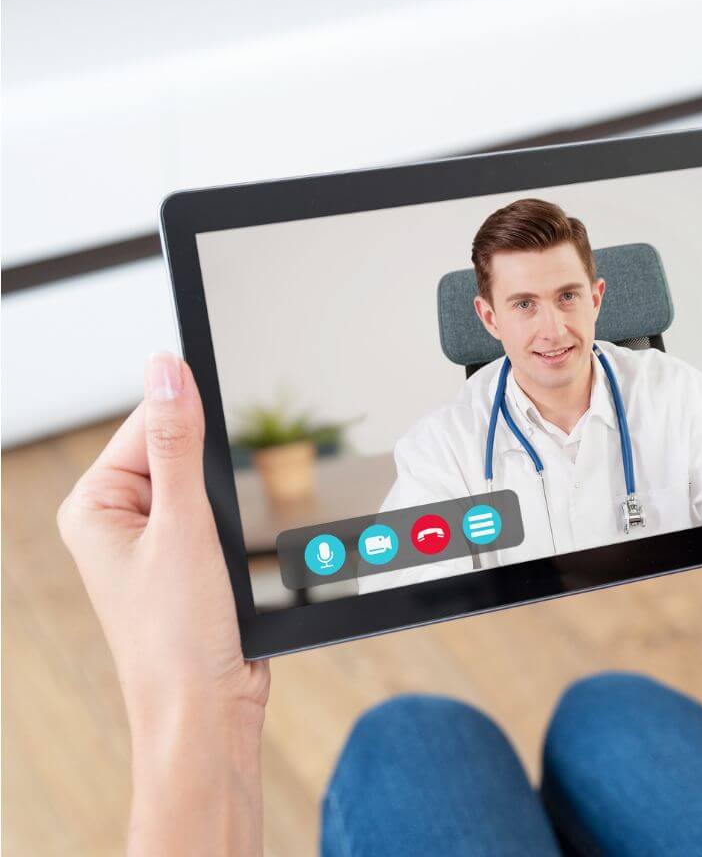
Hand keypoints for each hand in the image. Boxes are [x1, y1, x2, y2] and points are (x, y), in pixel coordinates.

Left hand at [58, 353, 268, 732]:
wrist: (206, 704)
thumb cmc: (178, 634)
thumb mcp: (183, 524)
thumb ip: (178, 441)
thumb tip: (168, 369)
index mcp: (93, 504)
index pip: (145, 424)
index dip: (189, 423)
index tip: (217, 434)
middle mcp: (116, 519)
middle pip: (177, 451)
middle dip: (211, 475)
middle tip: (211, 523)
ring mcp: (151, 540)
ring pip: (204, 484)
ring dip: (225, 505)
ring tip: (216, 553)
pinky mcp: (185, 560)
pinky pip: (216, 515)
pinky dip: (234, 528)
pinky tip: (230, 560)